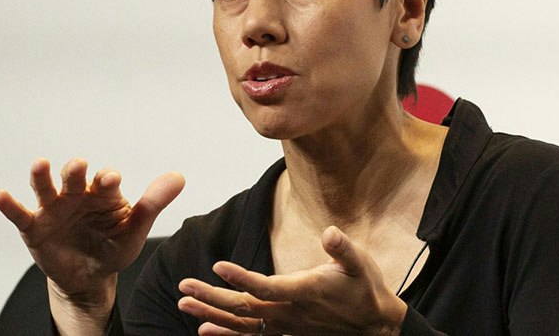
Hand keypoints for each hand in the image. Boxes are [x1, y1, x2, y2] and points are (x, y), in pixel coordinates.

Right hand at [0, 157, 184, 300]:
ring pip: (45, 187)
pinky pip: (19, 213)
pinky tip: (0, 194)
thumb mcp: (134, 230)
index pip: (104, 180)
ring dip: (42, 175)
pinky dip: (9, 204)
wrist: (89, 278)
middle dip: (75, 170)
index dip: (107, 179)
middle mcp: (75, 194)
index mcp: (101, 193)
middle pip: (73, 177)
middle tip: (78, 166)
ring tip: (40, 165)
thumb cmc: (112, 247)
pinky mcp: (34, 227)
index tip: (111, 180)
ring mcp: (53, 209)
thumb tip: (179, 176)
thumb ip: (153, 203)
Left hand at [176, 226, 407, 335]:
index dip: (243, 278)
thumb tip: (330, 232)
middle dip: (212, 297)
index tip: (218, 265)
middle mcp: (291, 312)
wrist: (375, 328)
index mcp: (306, 292)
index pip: (268, 287)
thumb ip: (343, 248)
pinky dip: (227, 333)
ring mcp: (287, 325)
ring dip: (212, 313)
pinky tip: (205, 329)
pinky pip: (251, 335)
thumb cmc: (365, 290)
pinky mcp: (286, 331)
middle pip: (245, 308)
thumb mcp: (360, 264)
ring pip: (243, 323)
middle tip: (183, 286)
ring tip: (184, 303)